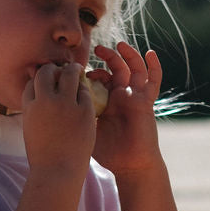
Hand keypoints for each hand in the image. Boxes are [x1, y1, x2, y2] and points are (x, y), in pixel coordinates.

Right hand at [21, 61, 95, 179]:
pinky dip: (84, 90)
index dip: (39, 79)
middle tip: (61, 70)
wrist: (58, 172)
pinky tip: (84, 92)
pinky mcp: (83, 111)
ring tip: (76, 70)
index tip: (46, 81)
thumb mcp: (32, 130)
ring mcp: (65, 105)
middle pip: (47, 72)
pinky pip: (85, 91)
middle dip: (53, 69)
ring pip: (69, 74)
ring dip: (72, 70)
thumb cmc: (43, 156)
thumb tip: (39, 95)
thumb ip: (34, 110)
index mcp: (30, 107)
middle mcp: (45, 102)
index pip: (32, 82)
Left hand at [88, 42, 162, 174]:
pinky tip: (150, 54)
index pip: (99, 78)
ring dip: (128, 55)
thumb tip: (55, 104)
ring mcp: (134, 97)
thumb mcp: (87, 129)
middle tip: (96, 49)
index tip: (79, 68)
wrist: (129, 165)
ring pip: (134, 69)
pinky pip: (153, 81)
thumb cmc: (108, 152)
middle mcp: (120, 96)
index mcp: (106, 101)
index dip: (91, 71)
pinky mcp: (146, 102)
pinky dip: (154, 67)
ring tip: (119, 45)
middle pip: (115, 68)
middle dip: (107, 56)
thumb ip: (77, 115)